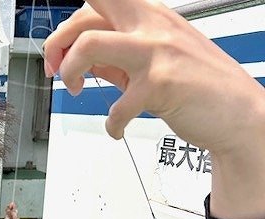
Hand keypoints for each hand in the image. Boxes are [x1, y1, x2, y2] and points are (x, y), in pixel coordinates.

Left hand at [42, 0, 264, 218]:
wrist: (238, 112)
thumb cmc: (197, 85)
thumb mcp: (152, 60)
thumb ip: (116, 56)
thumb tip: (79, 58)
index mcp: (148, 16)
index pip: (97, 3)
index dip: (68, 27)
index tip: (59, 54)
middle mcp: (151, 26)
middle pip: (85, 14)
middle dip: (57, 43)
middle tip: (57, 71)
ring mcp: (155, 52)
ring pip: (89, 44)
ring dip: (69, 72)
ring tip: (75, 92)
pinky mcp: (160, 84)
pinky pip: (116, 106)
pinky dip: (111, 125)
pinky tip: (118, 129)